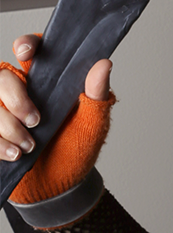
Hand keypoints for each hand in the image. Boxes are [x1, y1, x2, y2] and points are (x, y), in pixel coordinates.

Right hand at [0, 34, 114, 211]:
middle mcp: (23, 92)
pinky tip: (15, 154)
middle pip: (2, 77)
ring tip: (29, 147)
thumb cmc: (78, 151)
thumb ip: (97, 94)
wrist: (61, 188)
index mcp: (49, 81)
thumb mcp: (93, 124)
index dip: (26, 44)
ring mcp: (4, 112)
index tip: (25, 52)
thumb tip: (104, 64)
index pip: (33, 50)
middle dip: (16, 99)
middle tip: (35, 121)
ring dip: (8, 126)